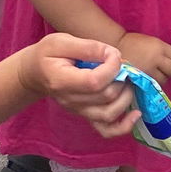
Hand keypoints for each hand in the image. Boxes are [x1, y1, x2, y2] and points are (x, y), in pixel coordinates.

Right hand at [19, 35, 135, 136]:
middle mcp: (70, 101)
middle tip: (123, 65)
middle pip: (105, 97)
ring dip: (126, 97)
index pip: (94, 81)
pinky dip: (124, 126)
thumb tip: (113, 55)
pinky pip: (106, 130)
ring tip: (127, 81)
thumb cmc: (47, 54)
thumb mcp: (62, 41)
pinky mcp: (86, 115)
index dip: (112, 67)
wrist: (34, 73)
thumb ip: (88, 47)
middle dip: (122, 79)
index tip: (113, 54)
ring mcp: (79, 110)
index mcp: (61, 81)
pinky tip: (135, 113)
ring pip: (109, 114)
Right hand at [120, 31, 170, 81]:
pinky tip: (149, 78)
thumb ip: (163, 51)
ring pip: (164, 79)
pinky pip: (153, 84)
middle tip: (168, 71)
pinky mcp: (141, 79)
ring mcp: (149, 70)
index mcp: (159, 47)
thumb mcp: (151, 42)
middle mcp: (156, 58)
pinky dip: (153, 82)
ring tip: (155, 74)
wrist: (114, 46)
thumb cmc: (132, 43)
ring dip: (162, 78)